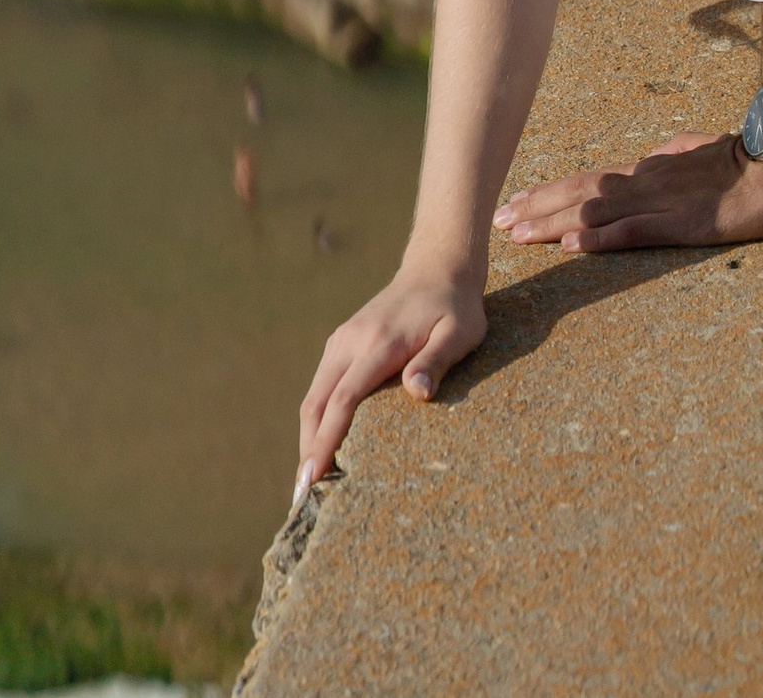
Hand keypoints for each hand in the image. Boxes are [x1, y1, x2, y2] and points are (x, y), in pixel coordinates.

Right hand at [293, 252, 487, 500]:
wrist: (436, 267)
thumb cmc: (454, 308)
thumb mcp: (459, 333)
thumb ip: (436, 361)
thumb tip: (418, 392)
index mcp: (378, 343)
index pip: (343, 400)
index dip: (326, 441)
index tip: (312, 477)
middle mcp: (351, 341)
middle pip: (317, 402)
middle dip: (308, 448)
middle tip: (303, 494)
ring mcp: (343, 340)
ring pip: (315, 395)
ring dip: (309, 435)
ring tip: (310, 479)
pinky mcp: (343, 343)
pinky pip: (323, 386)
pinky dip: (317, 417)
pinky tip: (322, 442)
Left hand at [494, 128, 762, 252]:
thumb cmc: (746, 161)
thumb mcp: (700, 153)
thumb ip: (672, 157)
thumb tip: (652, 157)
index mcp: (648, 170)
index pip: (587, 182)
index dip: (549, 193)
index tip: (516, 203)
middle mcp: (644, 181)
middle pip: (579, 194)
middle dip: (536, 208)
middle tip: (497, 221)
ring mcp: (660, 201)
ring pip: (595, 212)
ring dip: (552, 224)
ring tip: (518, 234)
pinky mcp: (681, 223)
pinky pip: (633, 231)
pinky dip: (599, 238)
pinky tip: (573, 246)